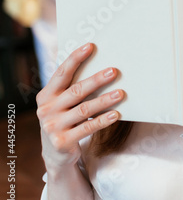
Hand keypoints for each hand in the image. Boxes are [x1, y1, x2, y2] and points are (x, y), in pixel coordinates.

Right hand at [36, 43, 122, 172]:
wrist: (55, 153)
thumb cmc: (64, 118)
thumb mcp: (62, 103)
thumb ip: (72, 87)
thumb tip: (100, 65)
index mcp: (46, 95)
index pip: (62, 73)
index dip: (75, 58)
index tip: (90, 46)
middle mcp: (46, 109)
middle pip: (76, 91)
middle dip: (96, 80)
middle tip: (114, 71)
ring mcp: (53, 126)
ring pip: (84, 109)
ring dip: (104, 100)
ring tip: (121, 93)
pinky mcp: (62, 142)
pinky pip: (87, 128)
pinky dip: (103, 120)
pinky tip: (116, 114)